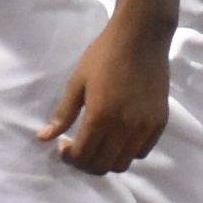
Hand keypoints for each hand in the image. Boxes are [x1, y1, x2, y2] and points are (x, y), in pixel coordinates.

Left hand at [41, 3, 172, 174]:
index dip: (69, 157)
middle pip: (102, 166)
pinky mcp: (159, 122)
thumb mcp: (77, 81)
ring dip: (106, 160)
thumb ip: (63, 114)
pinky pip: (142, 151)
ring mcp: (144, 127)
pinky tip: (119, 135)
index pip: (83, 156)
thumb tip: (43, 138)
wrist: (141, 36)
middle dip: (85, 163)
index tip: (64, 145)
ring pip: (123, 164)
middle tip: (78, 148)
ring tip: (99, 144)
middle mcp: (124, 127)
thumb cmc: (104, 54)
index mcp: (100, 117)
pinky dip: (127, 151)